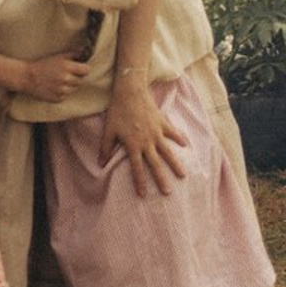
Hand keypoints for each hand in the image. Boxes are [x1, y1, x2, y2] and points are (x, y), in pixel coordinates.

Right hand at [22, 52, 90, 101]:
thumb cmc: (41, 65)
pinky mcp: (58, 99)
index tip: (79, 69)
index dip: (83, 69)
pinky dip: (61, 92)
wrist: (26, 77)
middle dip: (75, 77)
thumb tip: (85, 55)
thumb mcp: (56, 56)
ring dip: (68, 85)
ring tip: (56, 81)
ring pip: (74, 89)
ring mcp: (62, 90)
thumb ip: (72, 56)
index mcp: (66, 67)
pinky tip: (52, 87)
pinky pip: (66, 95)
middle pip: (81, 80)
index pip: (86, 70)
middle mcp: (66, 79)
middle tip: (64, 74)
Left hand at [99, 73, 187, 194]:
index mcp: (133, 144)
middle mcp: (147, 141)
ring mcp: (157, 132)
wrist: (130, 91)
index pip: (137, 168)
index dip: (140, 182)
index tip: (143, 195)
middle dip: (161, 179)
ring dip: (175, 164)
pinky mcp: (163, 123)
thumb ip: (106, 147)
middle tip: (168, 193)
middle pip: (155, 164)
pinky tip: (186, 146)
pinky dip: (179, 139)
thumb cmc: (117, 110)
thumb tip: (100, 163)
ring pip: (168, 152)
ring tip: (183, 176)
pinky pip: (173, 133)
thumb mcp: (109, 129)